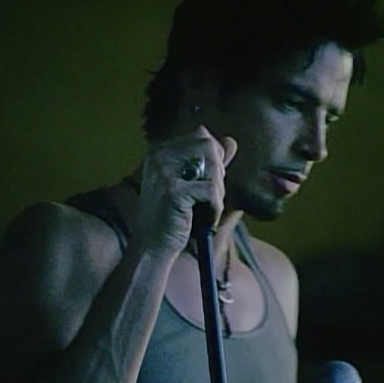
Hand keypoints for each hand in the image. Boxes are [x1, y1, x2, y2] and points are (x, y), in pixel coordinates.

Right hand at [138, 125, 236, 255]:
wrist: (152, 246)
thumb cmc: (172, 216)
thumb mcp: (191, 184)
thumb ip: (211, 162)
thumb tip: (231, 141)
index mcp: (160, 151)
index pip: (201, 135)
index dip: (214, 157)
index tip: (208, 181)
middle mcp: (159, 156)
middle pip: (208, 146)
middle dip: (218, 172)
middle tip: (210, 196)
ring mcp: (164, 173)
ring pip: (212, 167)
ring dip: (218, 193)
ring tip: (207, 210)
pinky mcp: (173, 192)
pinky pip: (211, 191)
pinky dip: (216, 208)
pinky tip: (206, 220)